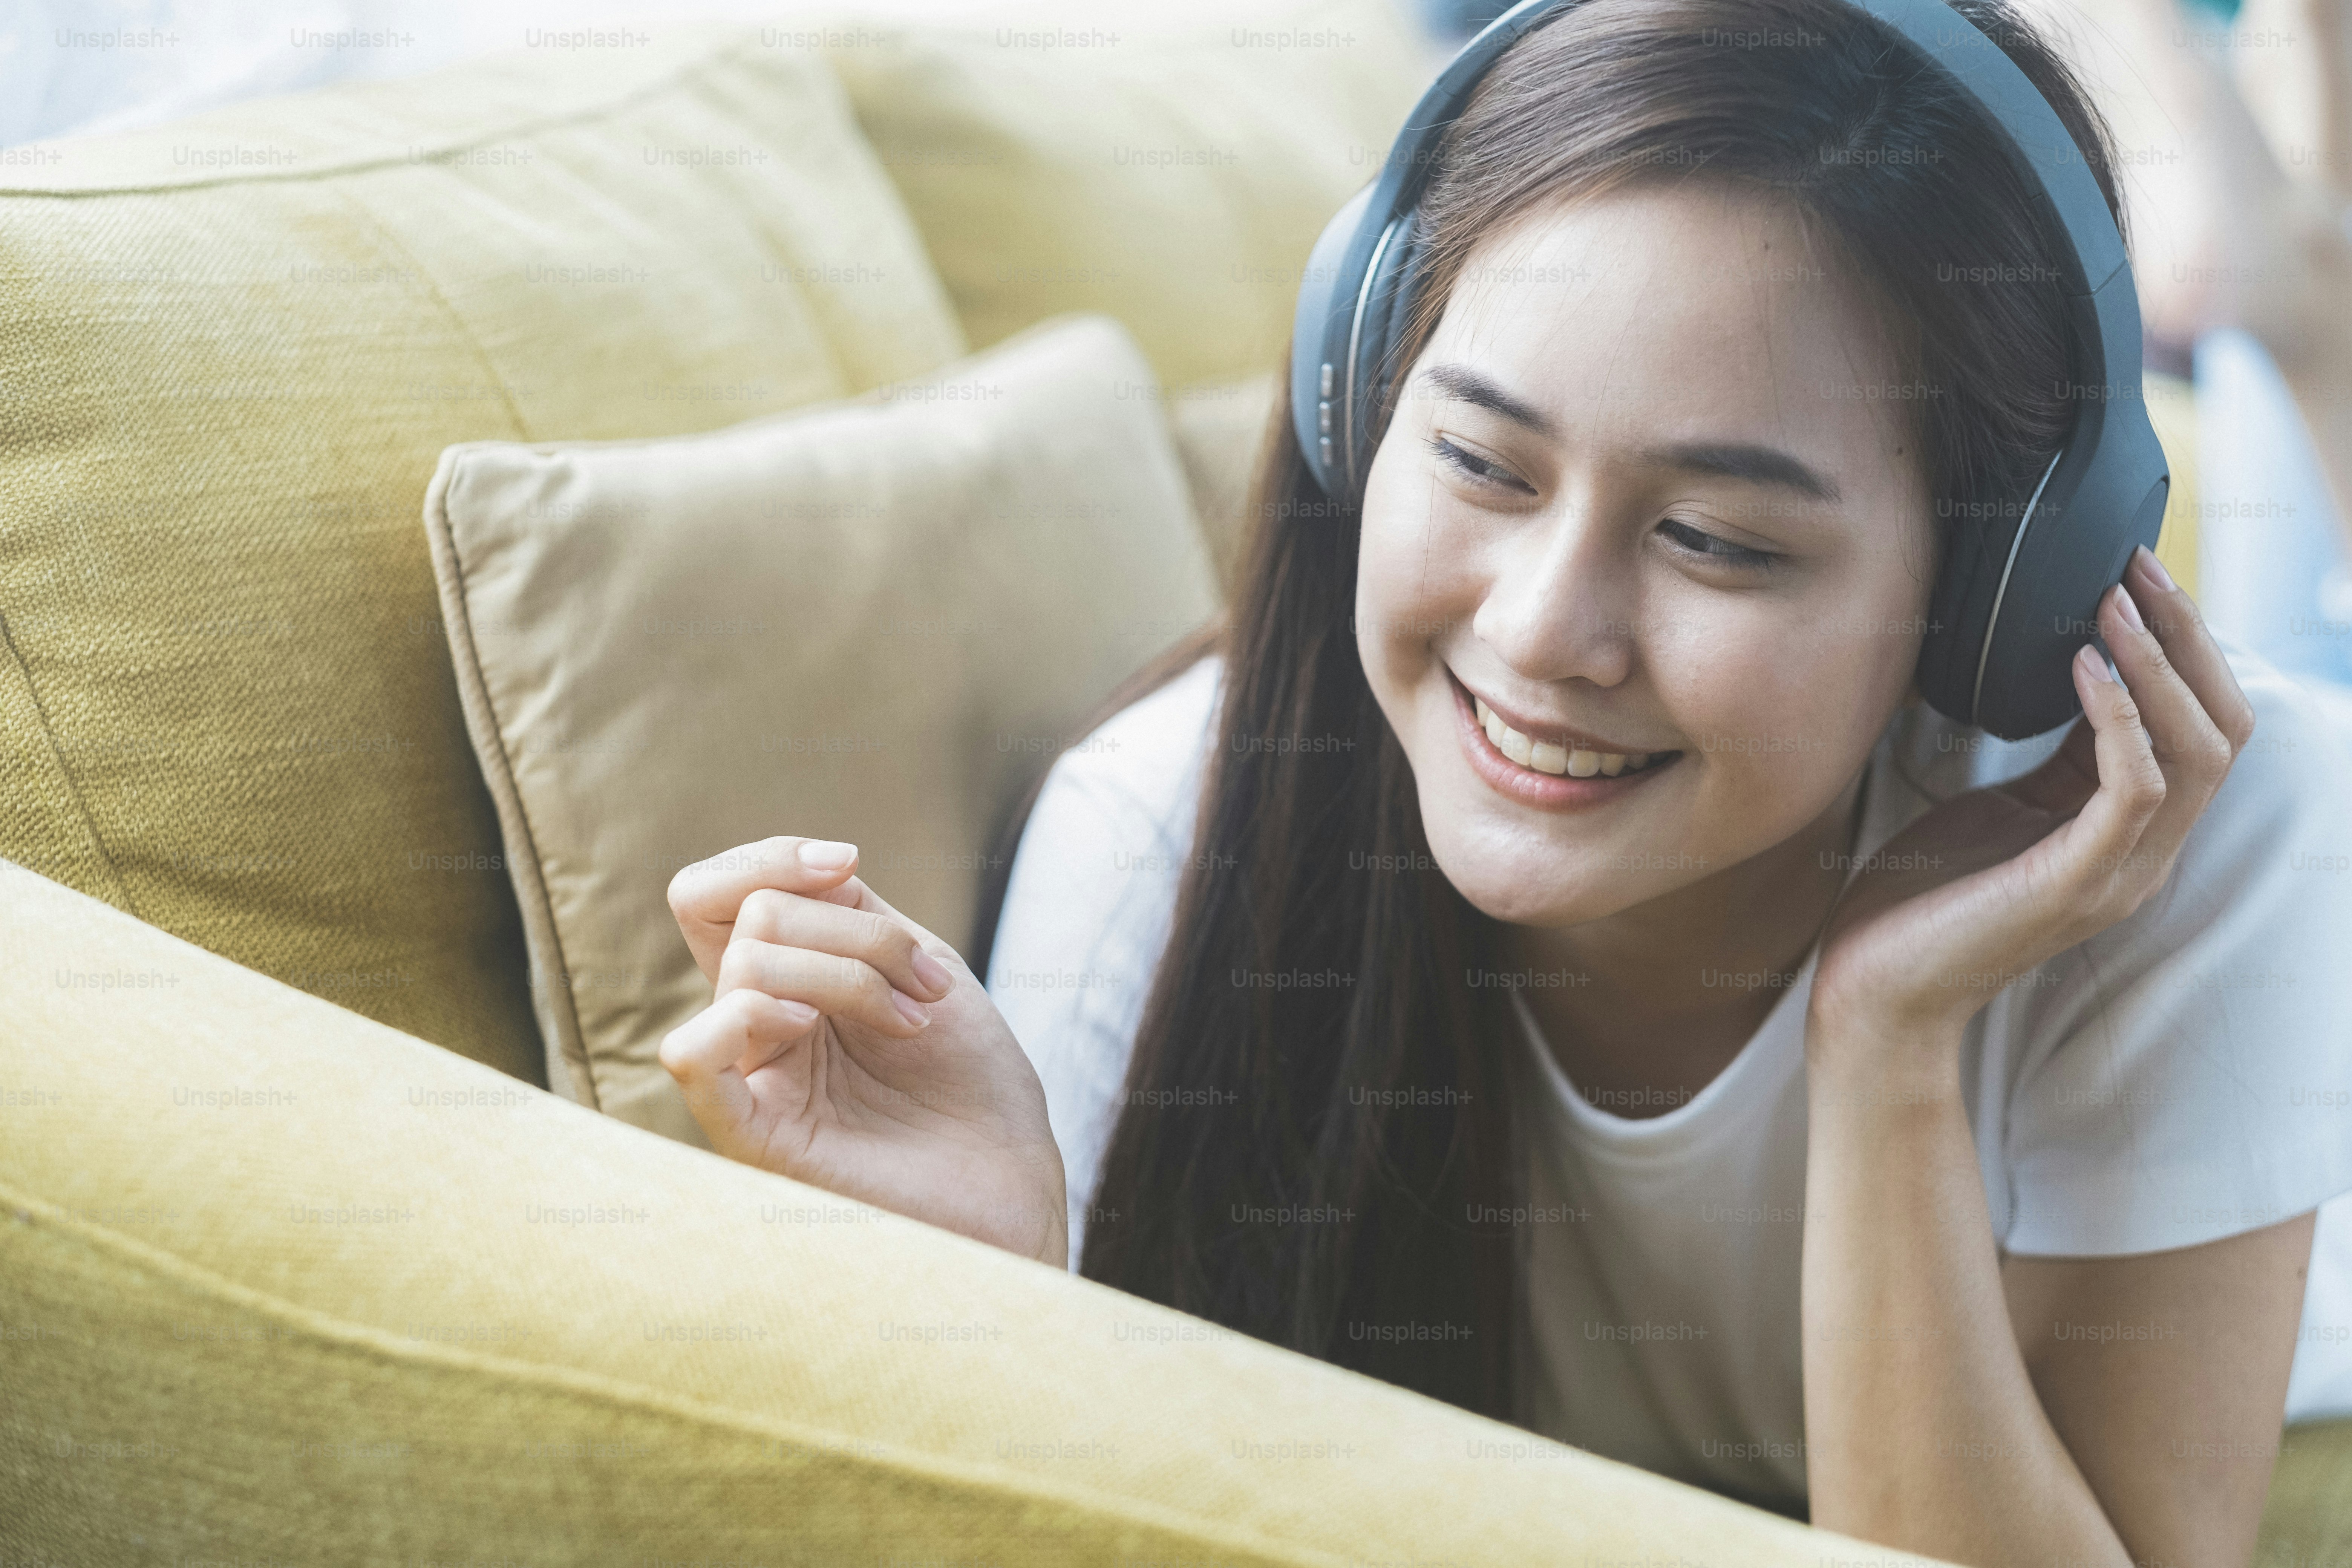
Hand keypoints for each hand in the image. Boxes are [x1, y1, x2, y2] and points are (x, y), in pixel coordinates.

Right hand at [661, 836, 1068, 1267]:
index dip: (768, 858)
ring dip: (852, 974)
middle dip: (858, 933)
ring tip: (913, 1021)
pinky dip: (746, 1017)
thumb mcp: (919, 963)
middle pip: (756, 919)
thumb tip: (811, 870)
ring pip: (749, 967)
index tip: (848, 863)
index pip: (715, 896)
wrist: (1010, 1175)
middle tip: (924, 989)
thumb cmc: (970, 1078)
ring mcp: (750, 1079)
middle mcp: (754, 1028)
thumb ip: (850, 911)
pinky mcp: (754, 1135)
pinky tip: (812, 1029)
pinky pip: (692, 1056)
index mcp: (785, 983)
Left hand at [1810, 547, 2256, 1051]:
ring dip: (2157, 666)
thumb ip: (2054, 759)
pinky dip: (2118, 718)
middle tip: (2138, 568)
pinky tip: (2080, 667)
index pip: (2204, 729)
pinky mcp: (2076, 883)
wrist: (1877, 988)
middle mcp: (2144, 857)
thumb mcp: (2004, 806)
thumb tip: (2076, 673)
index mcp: (2130, 834)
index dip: (2183, 648)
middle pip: (2222, 730)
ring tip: (2111, 602)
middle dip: (2188, 640)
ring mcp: (2118, 874)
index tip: (2137, 577)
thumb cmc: (1927, 895)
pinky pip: (2134, 789)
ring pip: (2196, 753)